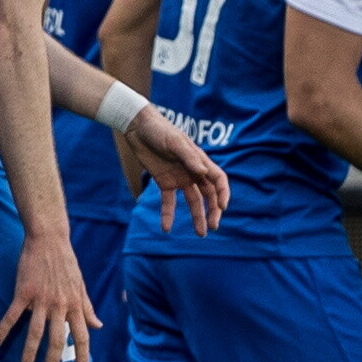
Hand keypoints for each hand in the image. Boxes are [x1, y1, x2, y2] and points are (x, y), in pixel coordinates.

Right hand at [0, 233, 98, 361]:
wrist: (49, 239)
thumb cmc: (66, 262)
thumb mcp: (81, 286)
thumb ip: (88, 308)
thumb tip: (98, 325)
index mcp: (75, 305)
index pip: (82, 336)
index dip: (82, 356)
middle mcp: (60, 305)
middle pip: (57, 340)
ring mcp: (41, 300)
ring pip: (35, 333)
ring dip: (29, 353)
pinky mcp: (23, 292)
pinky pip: (12, 316)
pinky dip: (3, 330)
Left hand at [122, 105, 229, 234]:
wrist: (139, 127)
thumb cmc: (161, 130)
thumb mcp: (175, 142)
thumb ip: (189, 157)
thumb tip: (203, 173)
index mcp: (200, 161)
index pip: (218, 180)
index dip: (223, 194)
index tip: (222, 208)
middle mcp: (193, 171)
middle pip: (208, 194)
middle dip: (213, 211)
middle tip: (213, 227)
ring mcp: (180, 178)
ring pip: (193, 201)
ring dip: (197, 217)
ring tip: (201, 234)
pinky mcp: (165, 182)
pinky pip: (169, 202)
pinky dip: (168, 215)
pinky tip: (166, 228)